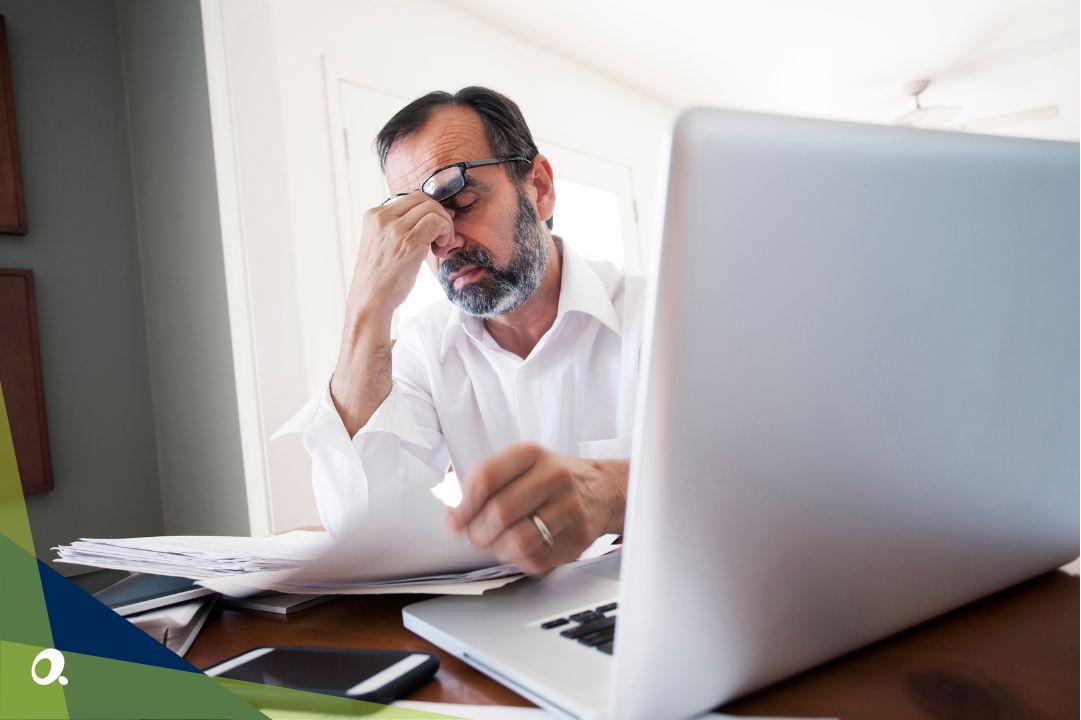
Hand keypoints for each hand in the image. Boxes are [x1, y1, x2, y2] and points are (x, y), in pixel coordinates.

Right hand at [346, 192, 453, 316]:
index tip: (436, 226)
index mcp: (373, 215)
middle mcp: (382, 217)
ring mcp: (394, 229)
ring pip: (431, 208)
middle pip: (422, 199)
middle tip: (442, 235)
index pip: (410, 198)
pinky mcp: (408, 242)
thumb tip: (429, 217)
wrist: (370, 301)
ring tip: (442, 243)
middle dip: (438, 213)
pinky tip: (442, 247)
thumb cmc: (380, 278)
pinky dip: (446, 230)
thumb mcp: (382, 244)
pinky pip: (436, 222)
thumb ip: (398, 228)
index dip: (428, 210)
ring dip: (445, 223)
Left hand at [447, 443, 628, 573]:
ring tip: (496, 545)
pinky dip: (518, 559)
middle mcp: (553, 476)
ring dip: (497, 549)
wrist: (603, 489)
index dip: (463, 505)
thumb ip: (485, 482)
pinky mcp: (579, 536)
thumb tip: (453, 512)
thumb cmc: (551, 478)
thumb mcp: (520, 464)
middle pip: (500, 513)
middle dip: (478, 533)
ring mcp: (570, 506)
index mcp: (531, 454)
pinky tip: (518, 549)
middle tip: (475, 537)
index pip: (486, 478)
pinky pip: (536, 558)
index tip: (454, 521)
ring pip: (518, 540)